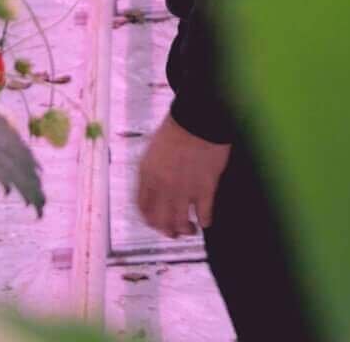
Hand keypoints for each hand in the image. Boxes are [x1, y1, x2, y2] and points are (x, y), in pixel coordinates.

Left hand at [136, 114, 230, 238]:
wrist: (199, 117)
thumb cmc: (178, 128)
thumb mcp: (154, 150)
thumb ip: (153, 173)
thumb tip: (157, 193)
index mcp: (147, 174)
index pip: (143, 208)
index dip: (150, 219)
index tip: (157, 222)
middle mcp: (163, 186)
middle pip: (160, 222)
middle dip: (167, 231)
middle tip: (175, 232)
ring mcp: (184, 189)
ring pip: (181, 225)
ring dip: (186, 230)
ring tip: (191, 228)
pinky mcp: (205, 189)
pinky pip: (204, 217)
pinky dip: (205, 222)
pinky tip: (206, 219)